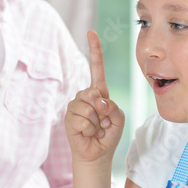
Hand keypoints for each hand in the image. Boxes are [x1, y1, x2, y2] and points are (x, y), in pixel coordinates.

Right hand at [65, 30, 124, 163]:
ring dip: (95, 121)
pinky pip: (80, 117)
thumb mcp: (119, 118)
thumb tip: (96, 101)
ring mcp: (75, 106)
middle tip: (103, 122)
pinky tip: (88, 133)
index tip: (91, 32)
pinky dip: (88, 127)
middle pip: (92, 91)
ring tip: (95, 128)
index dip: (94, 50)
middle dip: (101, 108)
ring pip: (86, 105)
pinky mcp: (69, 118)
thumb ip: (112, 106)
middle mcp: (85, 96)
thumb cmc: (108, 134)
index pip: (96, 68)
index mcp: (99, 92)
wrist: (97, 154)